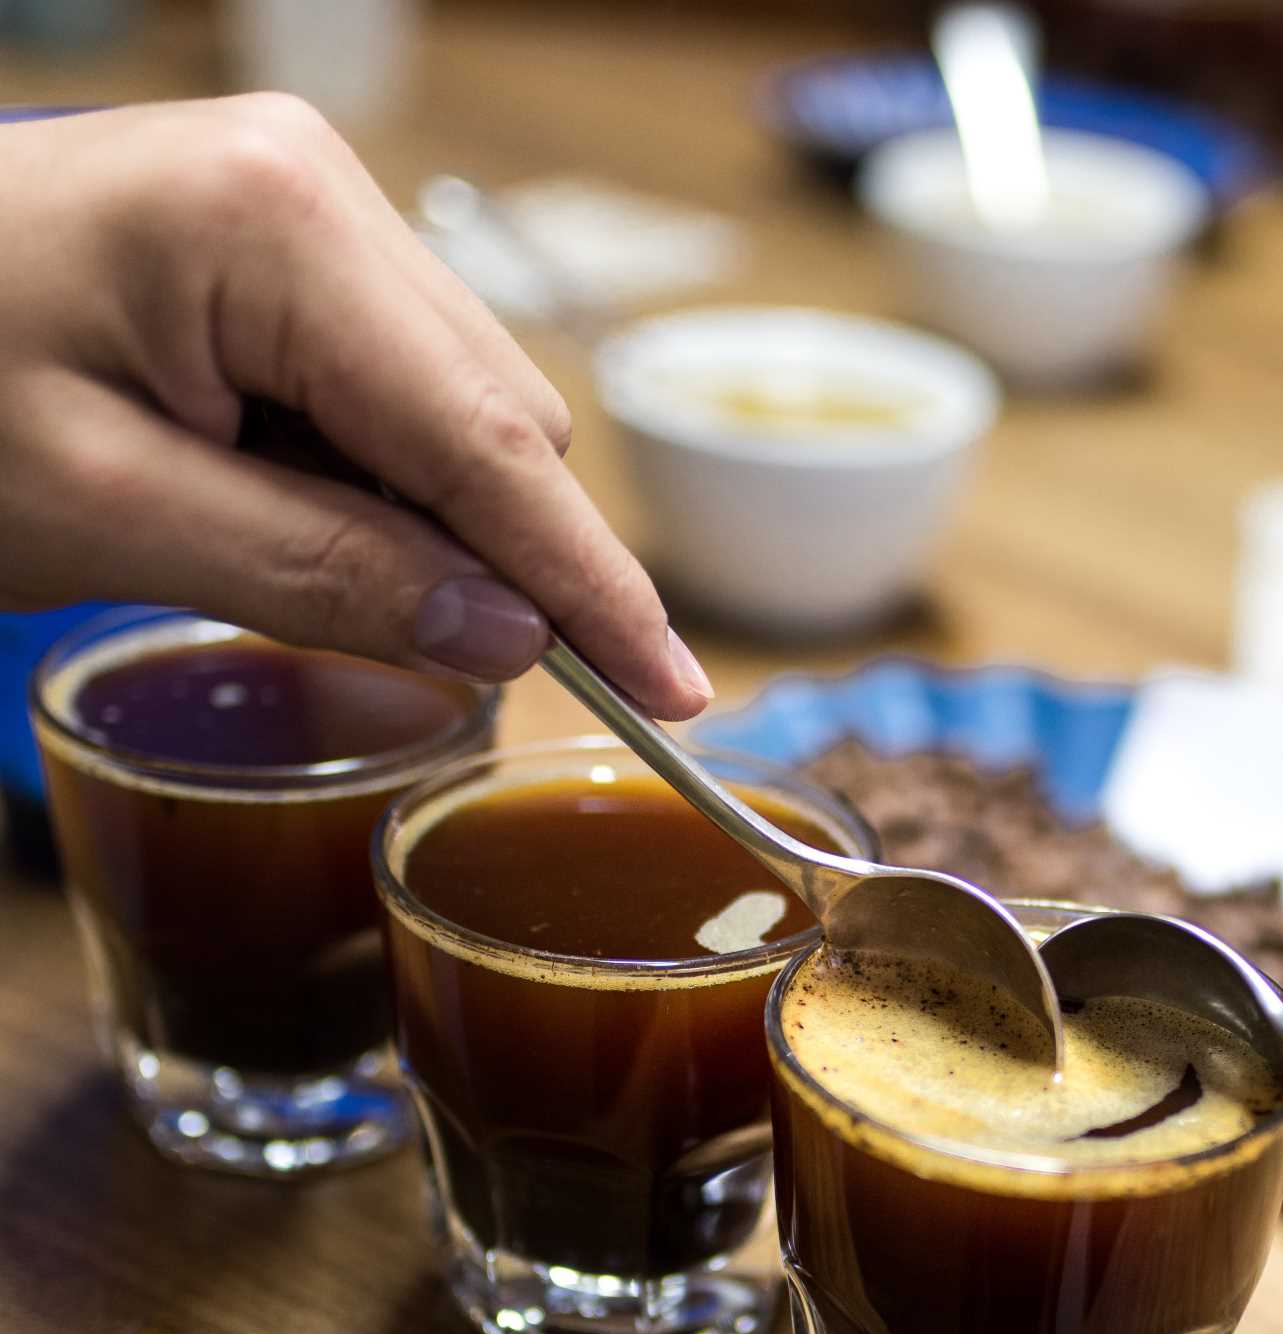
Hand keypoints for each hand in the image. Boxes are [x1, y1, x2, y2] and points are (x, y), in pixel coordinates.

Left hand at [0, 96, 708, 715]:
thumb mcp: (108, 515)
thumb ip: (322, 576)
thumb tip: (507, 637)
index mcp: (278, 227)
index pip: (489, 445)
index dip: (589, 587)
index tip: (672, 694)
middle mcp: (322, 190)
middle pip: (500, 424)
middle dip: (484, 554)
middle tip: (397, 647)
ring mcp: (312, 211)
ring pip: (465, 417)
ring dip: (418, 521)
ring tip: (258, 536)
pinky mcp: (296, 251)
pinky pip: (403, 397)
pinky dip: (373, 482)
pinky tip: (267, 493)